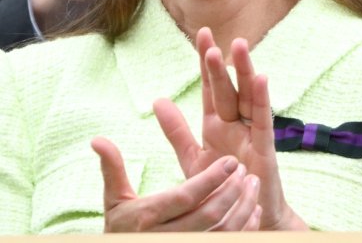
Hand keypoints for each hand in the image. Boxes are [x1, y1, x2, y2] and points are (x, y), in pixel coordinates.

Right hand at [91, 137, 261, 231]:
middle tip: (244, 170)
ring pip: (223, 234)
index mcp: (147, 219)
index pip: (185, 197)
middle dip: (232, 191)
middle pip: (209, 216)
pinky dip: (245, 230)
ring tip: (253, 185)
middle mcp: (166, 239)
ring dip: (243, 209)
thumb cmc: (120, 230)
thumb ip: (112, 168)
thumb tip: (96, 138)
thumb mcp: (114, 200)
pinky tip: (254, 211)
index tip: (230, 161)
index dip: (211, 179)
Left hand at [154, 28, 307, 230]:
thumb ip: (176, 130)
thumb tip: (158, 99)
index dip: (205, 61)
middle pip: (226, 87)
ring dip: (243, 71)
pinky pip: (264, 120)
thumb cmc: (220, 188)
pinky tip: (262, 77)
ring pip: (247, 96)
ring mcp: (251, 133)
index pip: (210, 85)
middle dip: (218, 62)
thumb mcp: (192, 157)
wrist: (245, 219)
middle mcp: (234, 122)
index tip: (202, 33)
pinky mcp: (265, 149)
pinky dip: (263, 99)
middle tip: (210, 36)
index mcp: (216, 122)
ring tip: (238, 45)